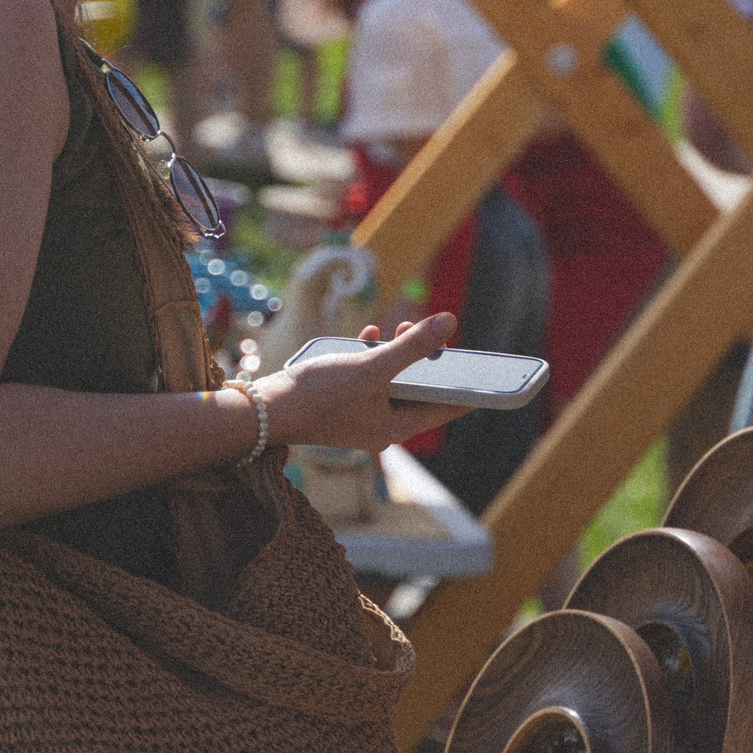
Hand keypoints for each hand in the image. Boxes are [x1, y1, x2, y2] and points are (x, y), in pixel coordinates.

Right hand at [257, 313, 468, 448]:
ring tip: (400, 327)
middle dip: (427, 360)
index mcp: (395, 429)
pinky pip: (370, 379)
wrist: (264, 410)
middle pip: (420, 391)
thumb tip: (450, 323)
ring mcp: (362, 416)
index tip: (488, 368)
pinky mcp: (344, 404)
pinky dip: (374, 357)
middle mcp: (382, 427)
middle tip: (432, 332)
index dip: (467, 385)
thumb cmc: (318, 394)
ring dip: (400, 353)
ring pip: (395, 381)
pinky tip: (368, 336)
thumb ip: (412, 346)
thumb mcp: (371, 366)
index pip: (445, 407)